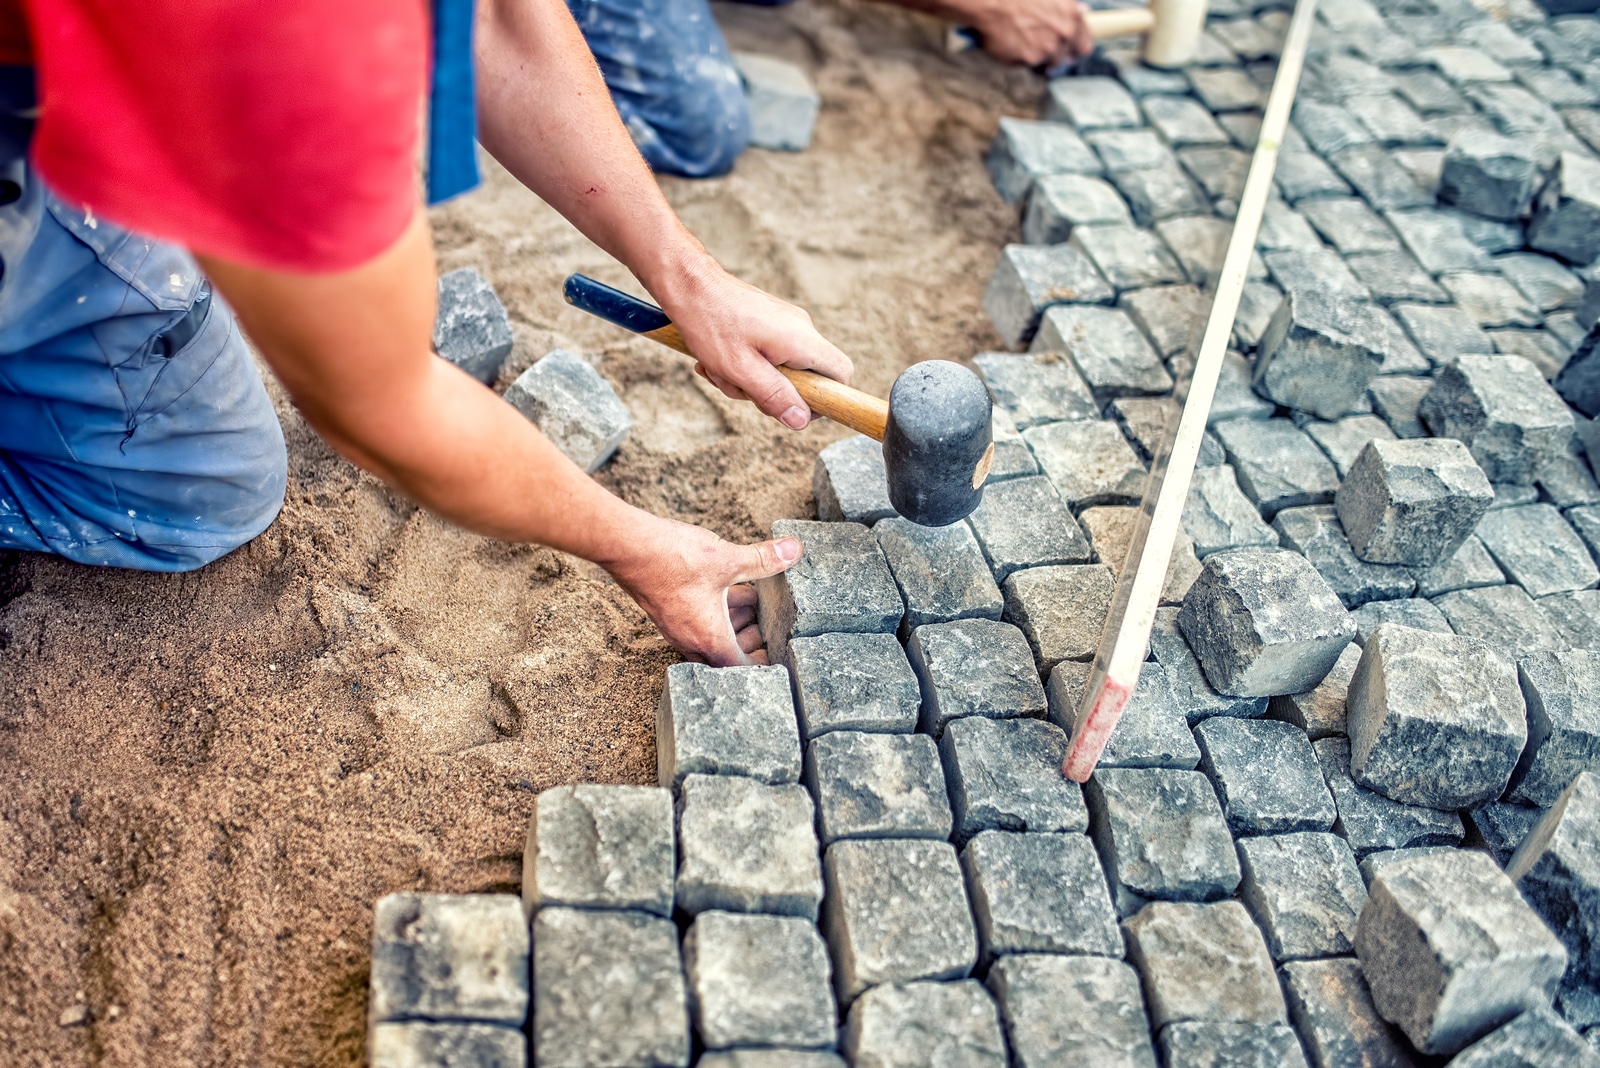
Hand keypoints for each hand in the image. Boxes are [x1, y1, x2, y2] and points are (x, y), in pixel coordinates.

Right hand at [606, 514, 802, 665]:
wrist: (627, 547)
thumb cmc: (673, 559)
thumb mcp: (728, 559)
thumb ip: (763, 559)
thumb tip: (794, 551)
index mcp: (709, 638)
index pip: (739, 669)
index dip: (759, 666)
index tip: (771, 653)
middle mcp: (689, 640)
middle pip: (723, 657)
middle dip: (745, 642)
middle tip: (763, 623)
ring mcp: (674, 627)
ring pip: (706, 638)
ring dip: (728, 624)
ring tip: (746, 597)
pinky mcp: (664, 612)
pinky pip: (692, 624)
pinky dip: (711, 613)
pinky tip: (719, 588)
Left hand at [652, 260, 853, 430]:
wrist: (688, 284)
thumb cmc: (710, 322)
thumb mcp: (740, 370)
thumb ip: (774, 396)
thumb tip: (801, 420)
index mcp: (801, 340)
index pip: (840, 374)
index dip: (824, 399)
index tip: (792, 407)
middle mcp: (801, 329)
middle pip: (805, 378)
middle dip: (771, 392)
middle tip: (740, 386)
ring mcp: (785, 324)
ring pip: (780, 369)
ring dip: (748, 380)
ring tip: (719, 369)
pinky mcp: (769, 323)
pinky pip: (766, 355)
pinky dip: (742, 365)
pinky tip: (716, 360)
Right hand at [963, 0, 1093, 67]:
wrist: (992, 0)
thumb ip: (1069, 7)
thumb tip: (1082, 11)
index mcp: (1072, 16)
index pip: (1084, 46)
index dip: (1074, 48)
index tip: (1068, 48)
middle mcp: (1063, 35)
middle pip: (1065, 58)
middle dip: (1054, 52)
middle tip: (1038, 42)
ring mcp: (1047, 49)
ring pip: (1046, 62)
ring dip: (1037, 55)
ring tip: (1022, 40)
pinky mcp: (1029, 59)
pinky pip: (1027, 64)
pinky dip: (1020, 57)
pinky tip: (1011, 42)